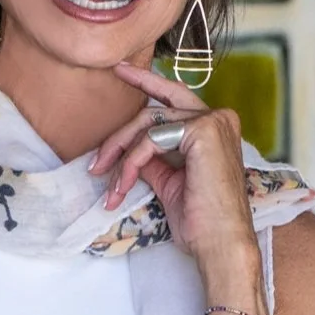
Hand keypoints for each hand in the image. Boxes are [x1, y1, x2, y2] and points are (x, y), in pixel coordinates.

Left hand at [90, 64, 259, 275]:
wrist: (219, 244)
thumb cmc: (199, 220)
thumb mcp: (169, 180)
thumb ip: (152, 157)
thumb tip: (127, 148)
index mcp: (214, 126)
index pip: (171, 98)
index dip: (145, 82)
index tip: (119, 70)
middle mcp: (219, 117)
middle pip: (153, 111)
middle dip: (119, 135)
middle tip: (95, 162)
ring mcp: (213, 121)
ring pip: (147, 124)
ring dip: (120, 155)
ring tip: (109, 185)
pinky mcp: (203, 131)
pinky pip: (151, 139)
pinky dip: (131, 162)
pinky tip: (123, 186)